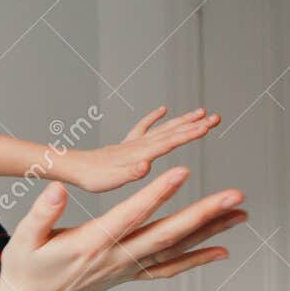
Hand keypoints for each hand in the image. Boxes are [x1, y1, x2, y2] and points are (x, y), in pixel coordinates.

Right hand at [0, 166, 245, 290]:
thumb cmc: (25, 269)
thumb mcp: (23, 238)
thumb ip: (41, 213)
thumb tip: (57, 188)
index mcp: (90, 244)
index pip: (131, 215)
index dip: (157, 194)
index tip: (182, 172)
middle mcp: (115, 259)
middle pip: (167, 234)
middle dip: (204, 213)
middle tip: (235, 195)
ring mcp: (126, 269)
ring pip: (175, 248)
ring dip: (210, 231)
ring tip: (241, 213)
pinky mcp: (128, 275)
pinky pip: (169, 268)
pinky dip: (197, 259)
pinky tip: (222, 250)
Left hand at [59, 106, 220, 191]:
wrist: (73, 168)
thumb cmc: (92, 177)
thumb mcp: (112, 180)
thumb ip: (130, 173)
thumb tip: (146, 166)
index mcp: (140, 154)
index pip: (169, 142)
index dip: (189, 134)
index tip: (208, 126)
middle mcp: (139, 145)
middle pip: (171, 132)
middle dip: (194, 125)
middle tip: (216, 118)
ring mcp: (133, 143)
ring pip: (163, 129)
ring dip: (182, 121)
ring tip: (202, 112)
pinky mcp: (126, 145)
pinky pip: (144, 128)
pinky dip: (155, 118)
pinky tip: (163, 110)